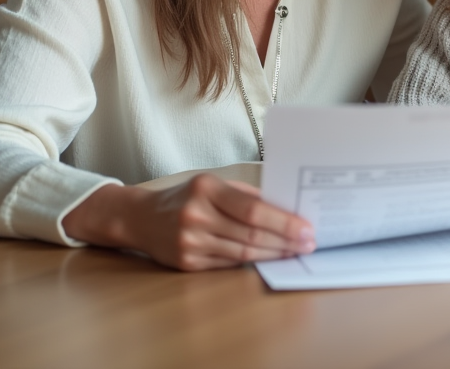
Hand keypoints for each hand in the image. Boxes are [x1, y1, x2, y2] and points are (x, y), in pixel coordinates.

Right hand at [63, 173, 315, 270]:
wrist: (140, 218)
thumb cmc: (185, 197)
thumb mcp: (212, 184)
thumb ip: (246, 196)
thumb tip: (286, 210)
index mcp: (206, 189)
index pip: (253, 210)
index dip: (283, 222)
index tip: (306, 228)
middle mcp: (195, 215)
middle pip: (251, 234)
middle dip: (285, 241)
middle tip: (308, 243)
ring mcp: (190, 242)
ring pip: (242, 253)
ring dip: (273, 254)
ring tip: (294, 252)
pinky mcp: (187, 263)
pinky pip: (228, 264)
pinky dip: (252, 262)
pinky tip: (269, 258)